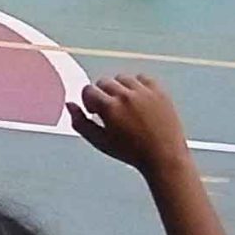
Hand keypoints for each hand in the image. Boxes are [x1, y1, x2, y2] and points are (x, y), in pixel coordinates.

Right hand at [67, 74, 191, 175]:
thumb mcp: (99, 142)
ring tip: (125, 106)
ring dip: (120, 89)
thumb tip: (70, 105)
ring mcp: (144, 92)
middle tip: (110, 111)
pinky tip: (138, 100)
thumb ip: (80, 123)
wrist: (164, 157)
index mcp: (109, 108)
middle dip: (103, 95)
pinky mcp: (159, 91)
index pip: (88, 90)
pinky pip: (142, 78)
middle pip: (104, 82)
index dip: (88, 101)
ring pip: (122, 78)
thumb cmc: (132, 152)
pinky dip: (138, 86)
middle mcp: (126, 96)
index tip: (95, 112)